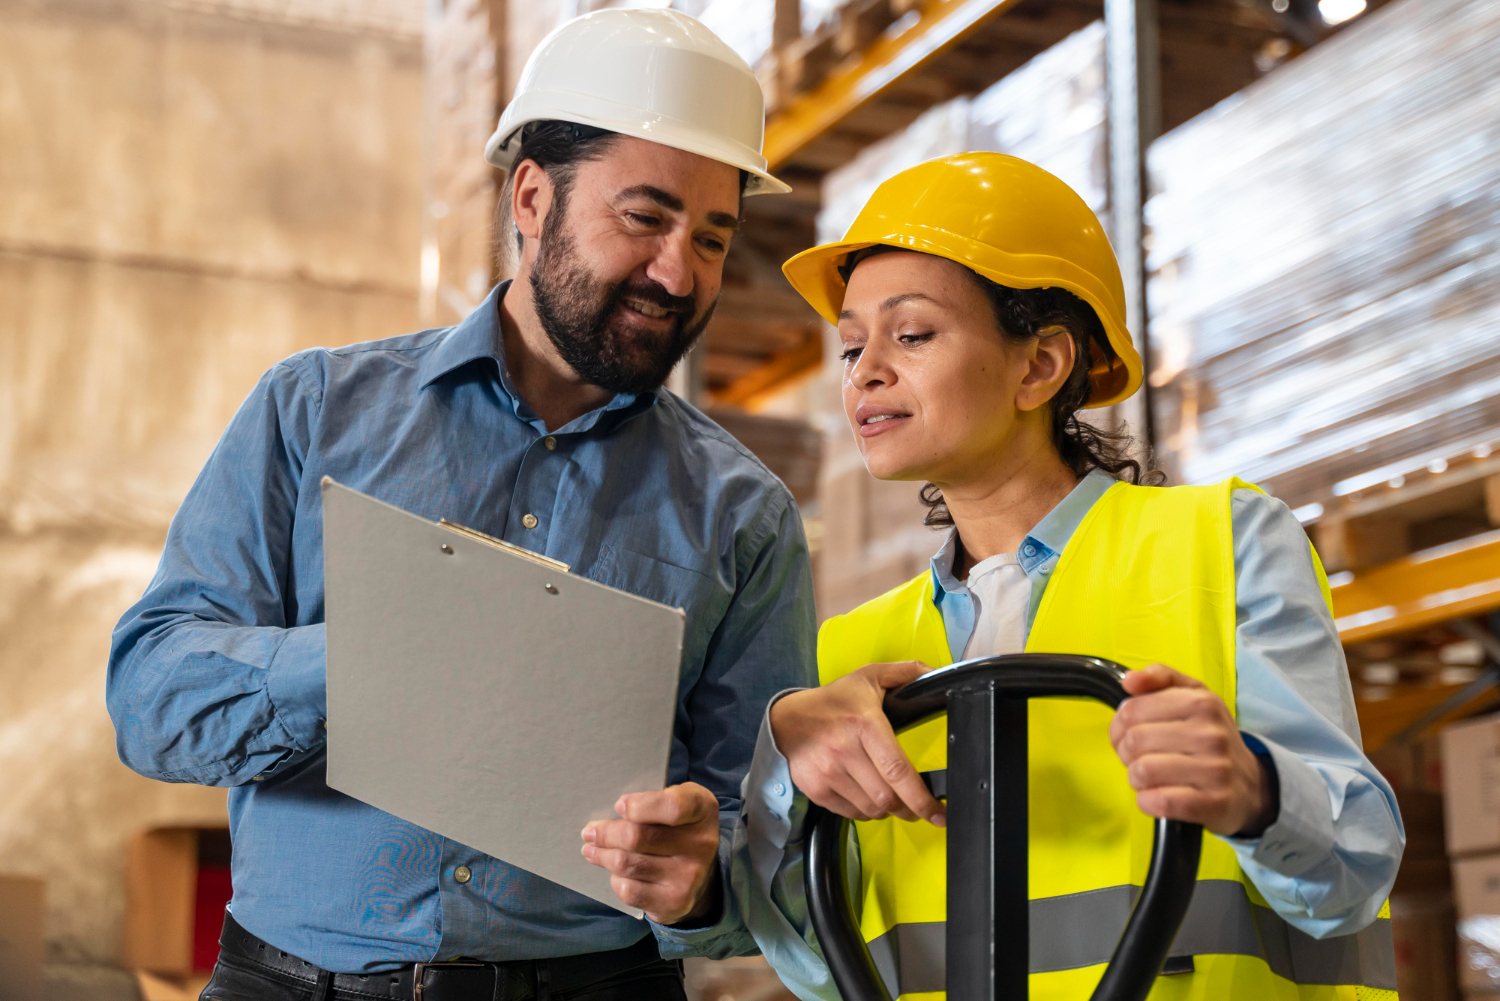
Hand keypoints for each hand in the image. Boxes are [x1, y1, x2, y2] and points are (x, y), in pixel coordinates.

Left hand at [582, 782, 721, 925]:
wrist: (702, 873)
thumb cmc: (678, 827)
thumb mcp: (676, 800)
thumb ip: (650, 801)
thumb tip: (610, 817)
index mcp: (702, 809)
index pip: (673, 807)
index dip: (640, 806)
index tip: (619, 806)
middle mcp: (701, 844)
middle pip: (637, 837)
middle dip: (606, 834)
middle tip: (590, 832)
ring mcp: (689, 877)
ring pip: (627, 864)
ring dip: (603, 856)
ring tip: (592, 850)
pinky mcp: (675, 903)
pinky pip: (630, 890)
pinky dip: (616, 880)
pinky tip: (616, 873)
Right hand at [770, 661, 945, 825]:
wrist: (785, 720)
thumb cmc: (833, 701)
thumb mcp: (869, 677)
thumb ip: (906, 672)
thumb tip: (936, 673)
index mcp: (865, 725)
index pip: (897, 770)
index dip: (922, 798)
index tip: (939, 813)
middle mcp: (845, 751)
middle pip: (887, 798)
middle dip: (910, 808)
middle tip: (918, 807)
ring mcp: (828, 774)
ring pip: (872, 809)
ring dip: (888, 810)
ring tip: (891, 797)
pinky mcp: (817, 790)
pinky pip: (852, 813)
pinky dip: (866, 811)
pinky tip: (867, 796)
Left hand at [1111, 664, 1276, 836]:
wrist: (1251, 784)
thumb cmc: (1211, 737)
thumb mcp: (1194, 696)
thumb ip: (1160, 677)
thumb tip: (1130, 680)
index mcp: (1202, 702)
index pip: (1131, 710)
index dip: (1118, 726)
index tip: (1126, 736)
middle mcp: (1211, 734)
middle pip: (1134, 741)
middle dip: (1125, 754)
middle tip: (1137, 759)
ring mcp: (1216, 770)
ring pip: (1143, 771)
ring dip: (1136, 778)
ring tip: (1148, 778)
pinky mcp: (1215, 803)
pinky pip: (1161, 801)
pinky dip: (1148, 801)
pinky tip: (1156, 797)